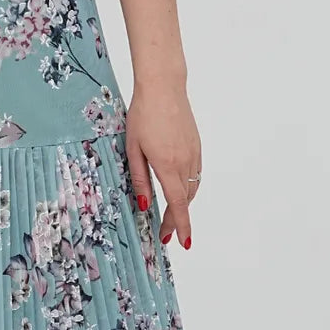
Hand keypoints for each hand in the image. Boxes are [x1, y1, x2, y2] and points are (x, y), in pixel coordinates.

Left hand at [125, 80, 201, 247]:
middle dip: (178, 218)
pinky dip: (189, 187)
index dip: (180, 226)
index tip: (183, 243)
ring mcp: (194, 153)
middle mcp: (186, 162)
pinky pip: (196, 174)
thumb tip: (145, 205)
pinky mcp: (197, 145)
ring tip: (171, 213)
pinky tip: (179, 187)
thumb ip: (140, 178)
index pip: (177, 205)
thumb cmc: (143, 114)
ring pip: (193, 188)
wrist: (163, 87)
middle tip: (166, 231)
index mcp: (167, 165)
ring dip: (184, 203)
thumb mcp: (133, 148)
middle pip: (185, 200)